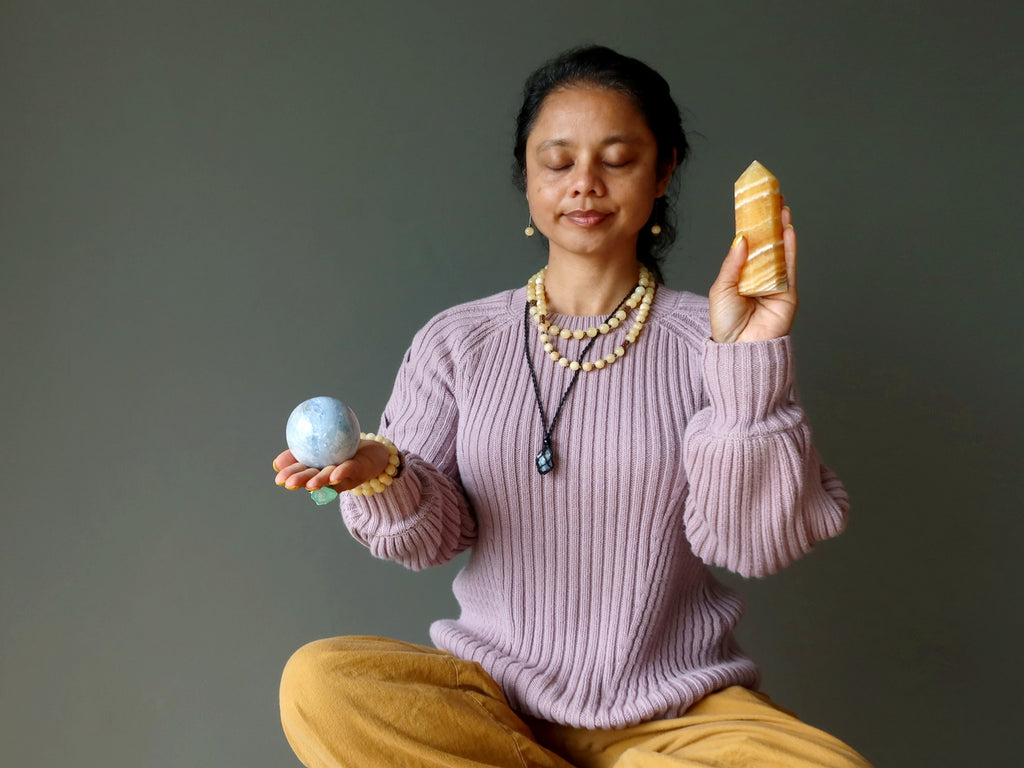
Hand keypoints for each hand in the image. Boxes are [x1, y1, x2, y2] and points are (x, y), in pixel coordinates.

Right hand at [273, 439, 390, 492]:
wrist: (374, 454)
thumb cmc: (345, 446)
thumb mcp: (324, 440)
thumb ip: (307, 440)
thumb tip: (290, 435)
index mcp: (317, 468)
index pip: (299, 470)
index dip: (288, 475)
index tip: (278, 477)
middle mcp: (328, 476)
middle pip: (311, 478)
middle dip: (300, 482)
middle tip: (289, 484)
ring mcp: (343, 476)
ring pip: (328, 478)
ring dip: (319, 482)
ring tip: (310, 485)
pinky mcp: (358, 472)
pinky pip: (348, 471)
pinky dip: (340, 473)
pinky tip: (333, 475)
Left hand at [709, 204, 798, 342]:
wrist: (739, 348)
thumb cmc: (726, 323)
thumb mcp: (721, 288)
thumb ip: (733, 263)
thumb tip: (743, 238)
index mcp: (741, 275)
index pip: (749, 246)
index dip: (752, 226)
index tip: (754, 206)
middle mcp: (759, 277)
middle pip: (767, 245)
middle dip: (770, 223)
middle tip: (771, 199)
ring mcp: (775, 283)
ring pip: (780, 252)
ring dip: (782, 230)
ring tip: (781, 208)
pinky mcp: (788, 292)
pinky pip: (790, 266)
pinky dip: (790, 248)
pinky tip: (788, 231)